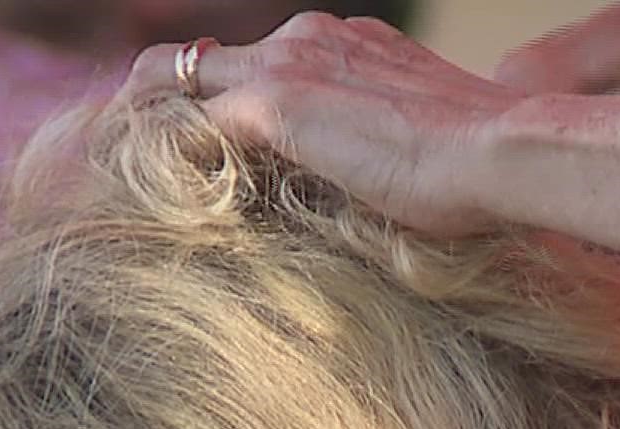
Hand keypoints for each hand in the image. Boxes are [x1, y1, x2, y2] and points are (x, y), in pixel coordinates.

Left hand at [122, 15, 524, 234]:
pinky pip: (186, 125)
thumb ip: (379, 155)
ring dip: (146, 127)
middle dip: (159, 104)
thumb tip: (367, 198)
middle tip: (125, 157)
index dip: (216, 100)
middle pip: (202, 60)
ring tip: (113, 178)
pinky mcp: (276, 106)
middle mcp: (311, 38)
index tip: (194, 143)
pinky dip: (159, 156)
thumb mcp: (423, 152)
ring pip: (180, 80)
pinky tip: (140, 197)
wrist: (506, 153)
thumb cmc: (486, 173)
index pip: (256, 63)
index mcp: (348, 45)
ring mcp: (290, 67)